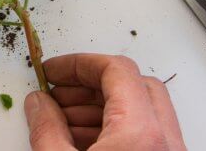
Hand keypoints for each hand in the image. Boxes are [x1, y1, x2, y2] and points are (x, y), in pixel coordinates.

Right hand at [24, 53, 185, 150]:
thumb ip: (46, 129)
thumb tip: (38, 104)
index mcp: (143, 134)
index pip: (118, 70)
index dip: (80, 64)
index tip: (53, 70)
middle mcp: (167, 143)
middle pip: (135, 86)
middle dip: (91, 84)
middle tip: (58, 91)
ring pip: (142, 114)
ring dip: (100, 108)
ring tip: (61, 120)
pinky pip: (145, 138)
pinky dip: (113, 130)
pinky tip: (80, 142)